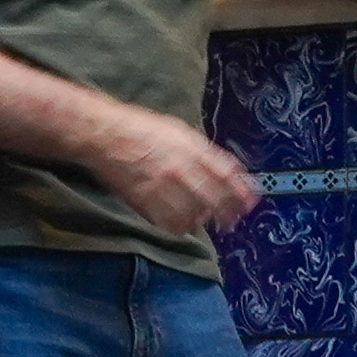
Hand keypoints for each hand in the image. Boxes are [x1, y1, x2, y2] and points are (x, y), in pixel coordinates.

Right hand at [99, 108, 263, 239]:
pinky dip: (179, 226)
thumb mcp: (180, 132)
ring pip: (194, 215)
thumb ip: (204, 152)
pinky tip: (180, 222)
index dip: (242, 192)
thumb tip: (229, 170)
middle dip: (228, 214)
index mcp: (192, 149)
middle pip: (215, 199)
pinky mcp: (146, 202)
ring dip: (201, 220)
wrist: (106, 136)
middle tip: (231, 222)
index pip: (227, 175)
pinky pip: (170, 223)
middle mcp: (181, 169)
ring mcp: (163, 187)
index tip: (250, 203)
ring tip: (201, 218)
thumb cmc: (142, 129)